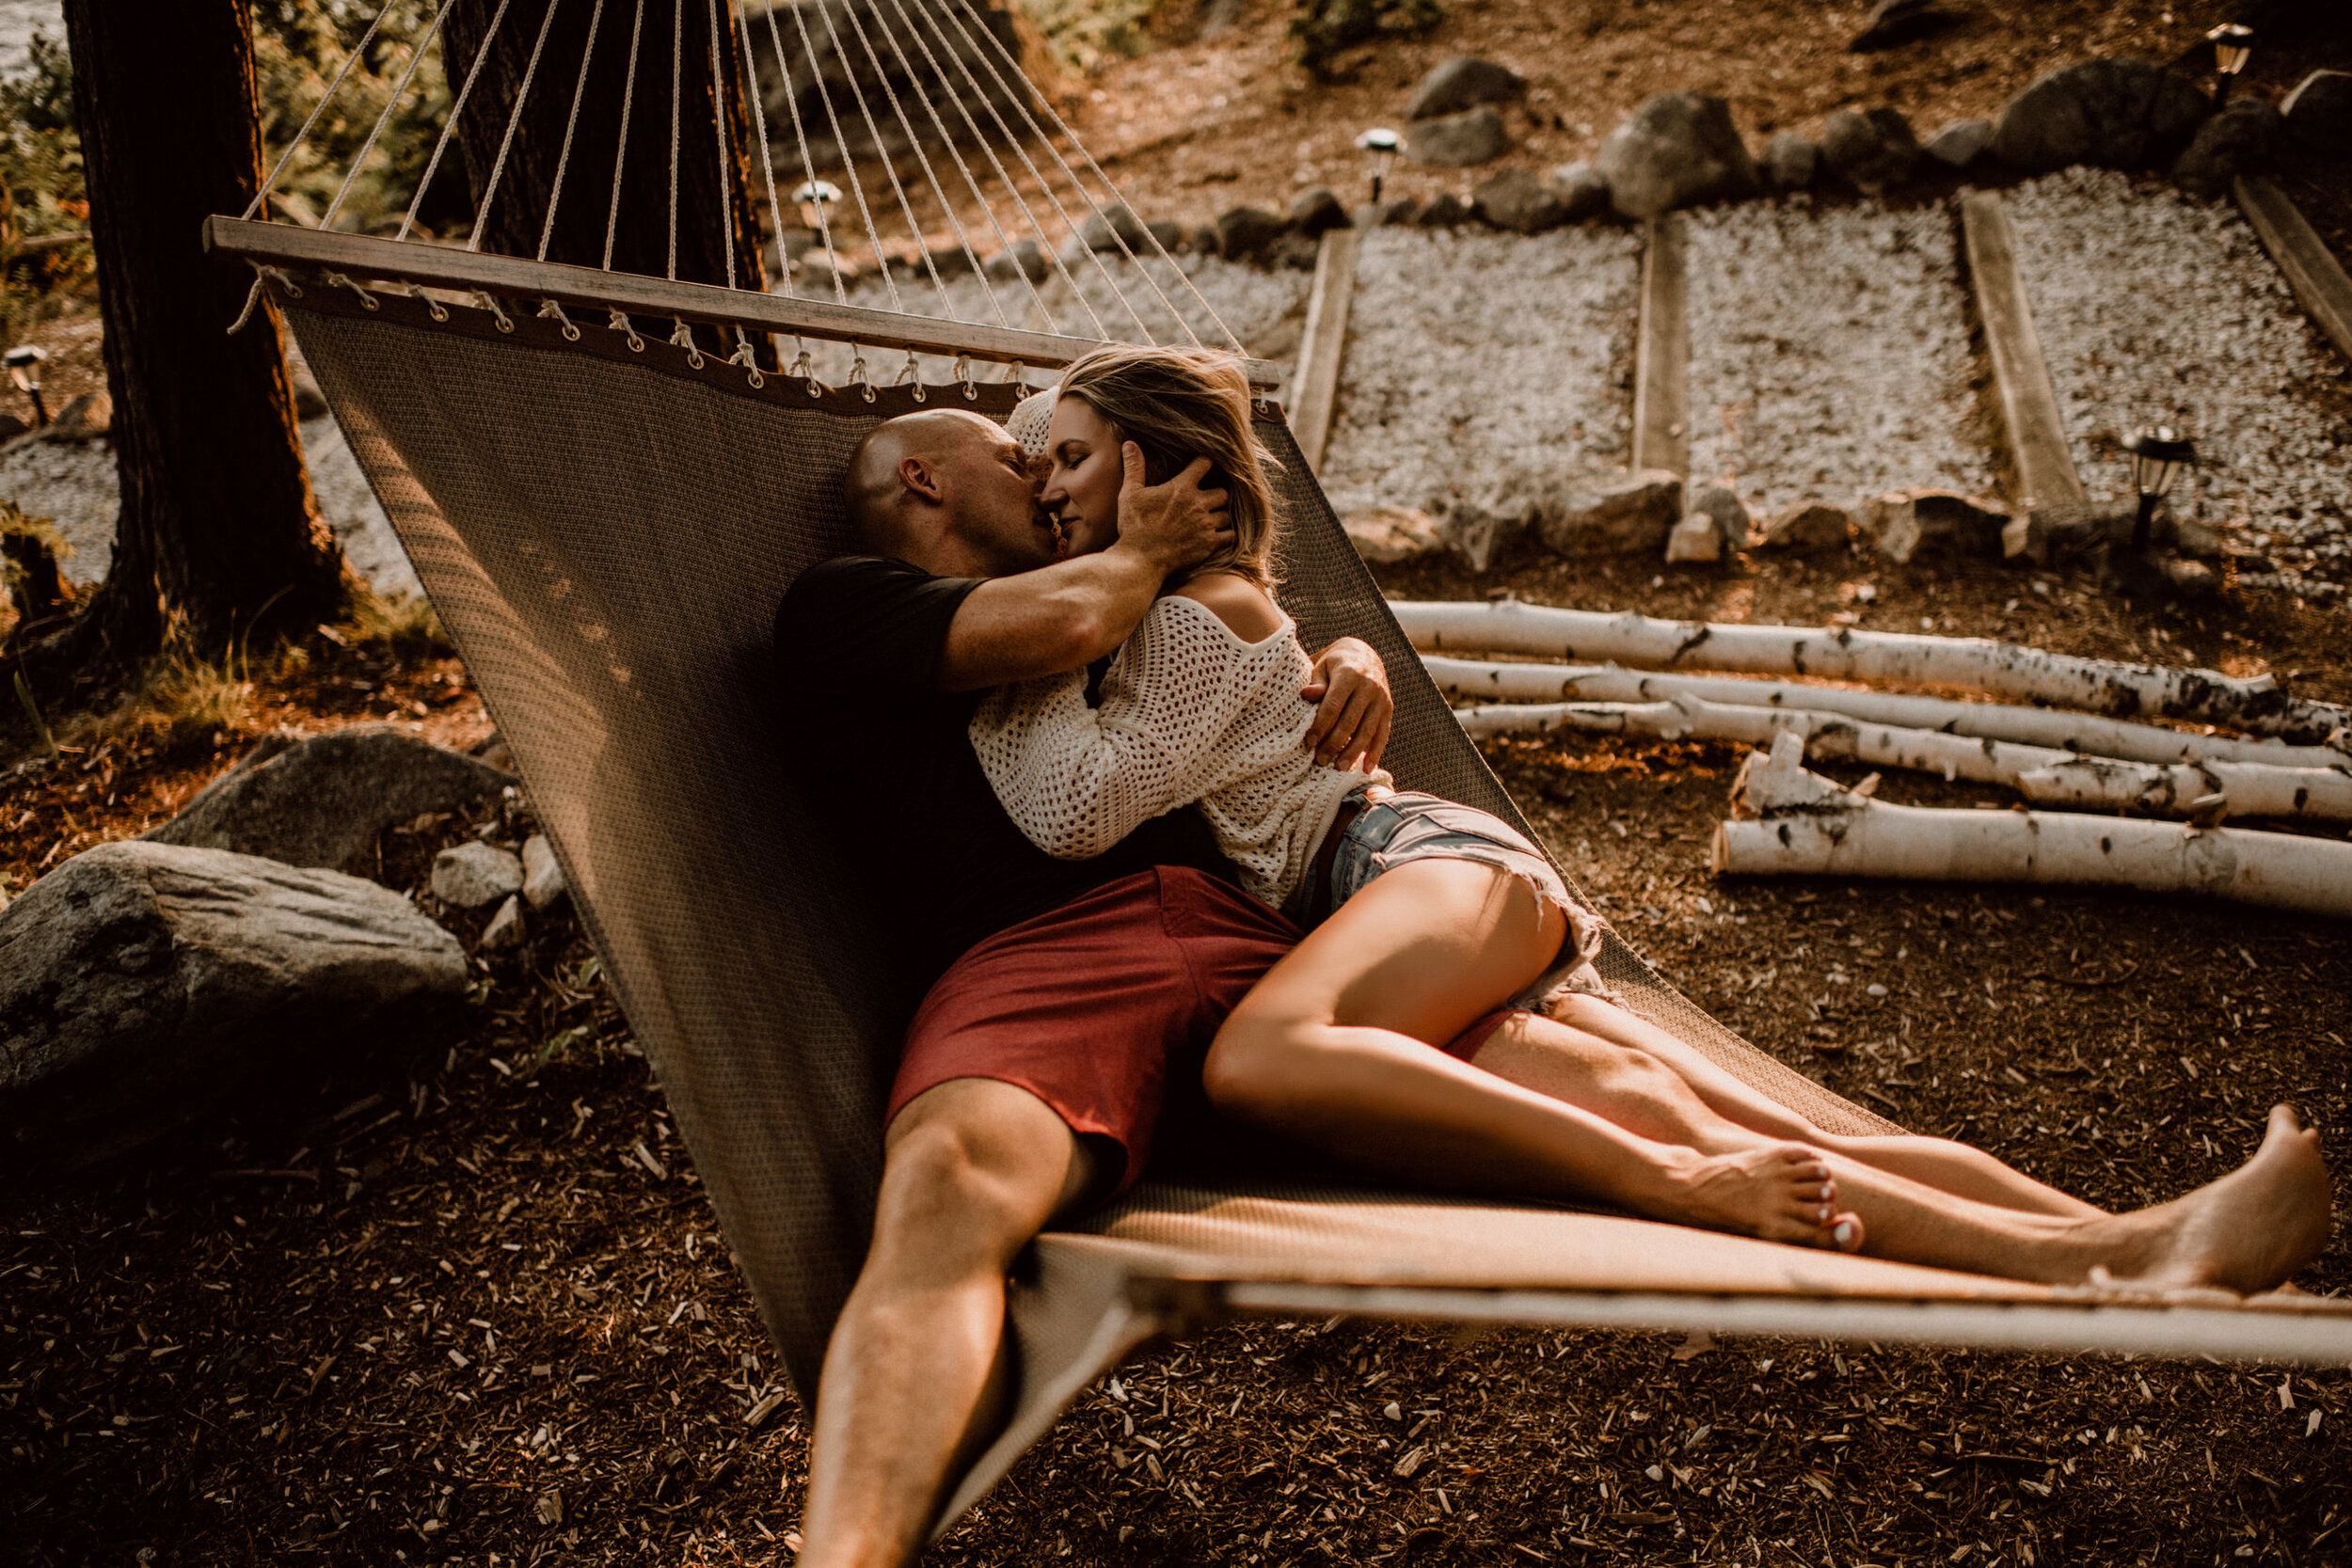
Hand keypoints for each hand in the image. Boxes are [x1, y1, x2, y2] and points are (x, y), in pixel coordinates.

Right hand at [1112, 444, 1231, 573]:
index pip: (1204, 463)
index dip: (1206, 462)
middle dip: (1216, 495)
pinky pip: (1230, 536)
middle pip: (1223, 492)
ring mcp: (1205, 525)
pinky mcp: (1209, 545)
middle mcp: (1198, 504)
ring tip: (1211, 519)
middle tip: (1207, 500)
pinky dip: (1226, 535)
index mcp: (1181, 488)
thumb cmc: (1134, 526)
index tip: (1203, 466)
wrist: (1140, 560)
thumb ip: (1134, 467)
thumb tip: (1129, 443)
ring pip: (1227, 514)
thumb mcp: (1130, 494)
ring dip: (1221, 516)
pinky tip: (1217, 535)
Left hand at [1301, 636, 1391, 770]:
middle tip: (1320, 761)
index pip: (1334, 704)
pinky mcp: (1389, 708)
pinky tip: (1367, 769)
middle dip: (1334, 743)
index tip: (1309, 742)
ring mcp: (1382, 698)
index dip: (1321, 725)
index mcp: (1349, 673)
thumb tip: (1306, 694)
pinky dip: (1376, 752)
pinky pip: (1383, 734)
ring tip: (1339, 768)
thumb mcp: (1322, 667)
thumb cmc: (1334, 665)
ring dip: (1353, 752)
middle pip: (1350, 721)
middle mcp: (1369, 685)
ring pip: (1367, 730)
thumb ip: (1316, 683)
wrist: (1364, 655)